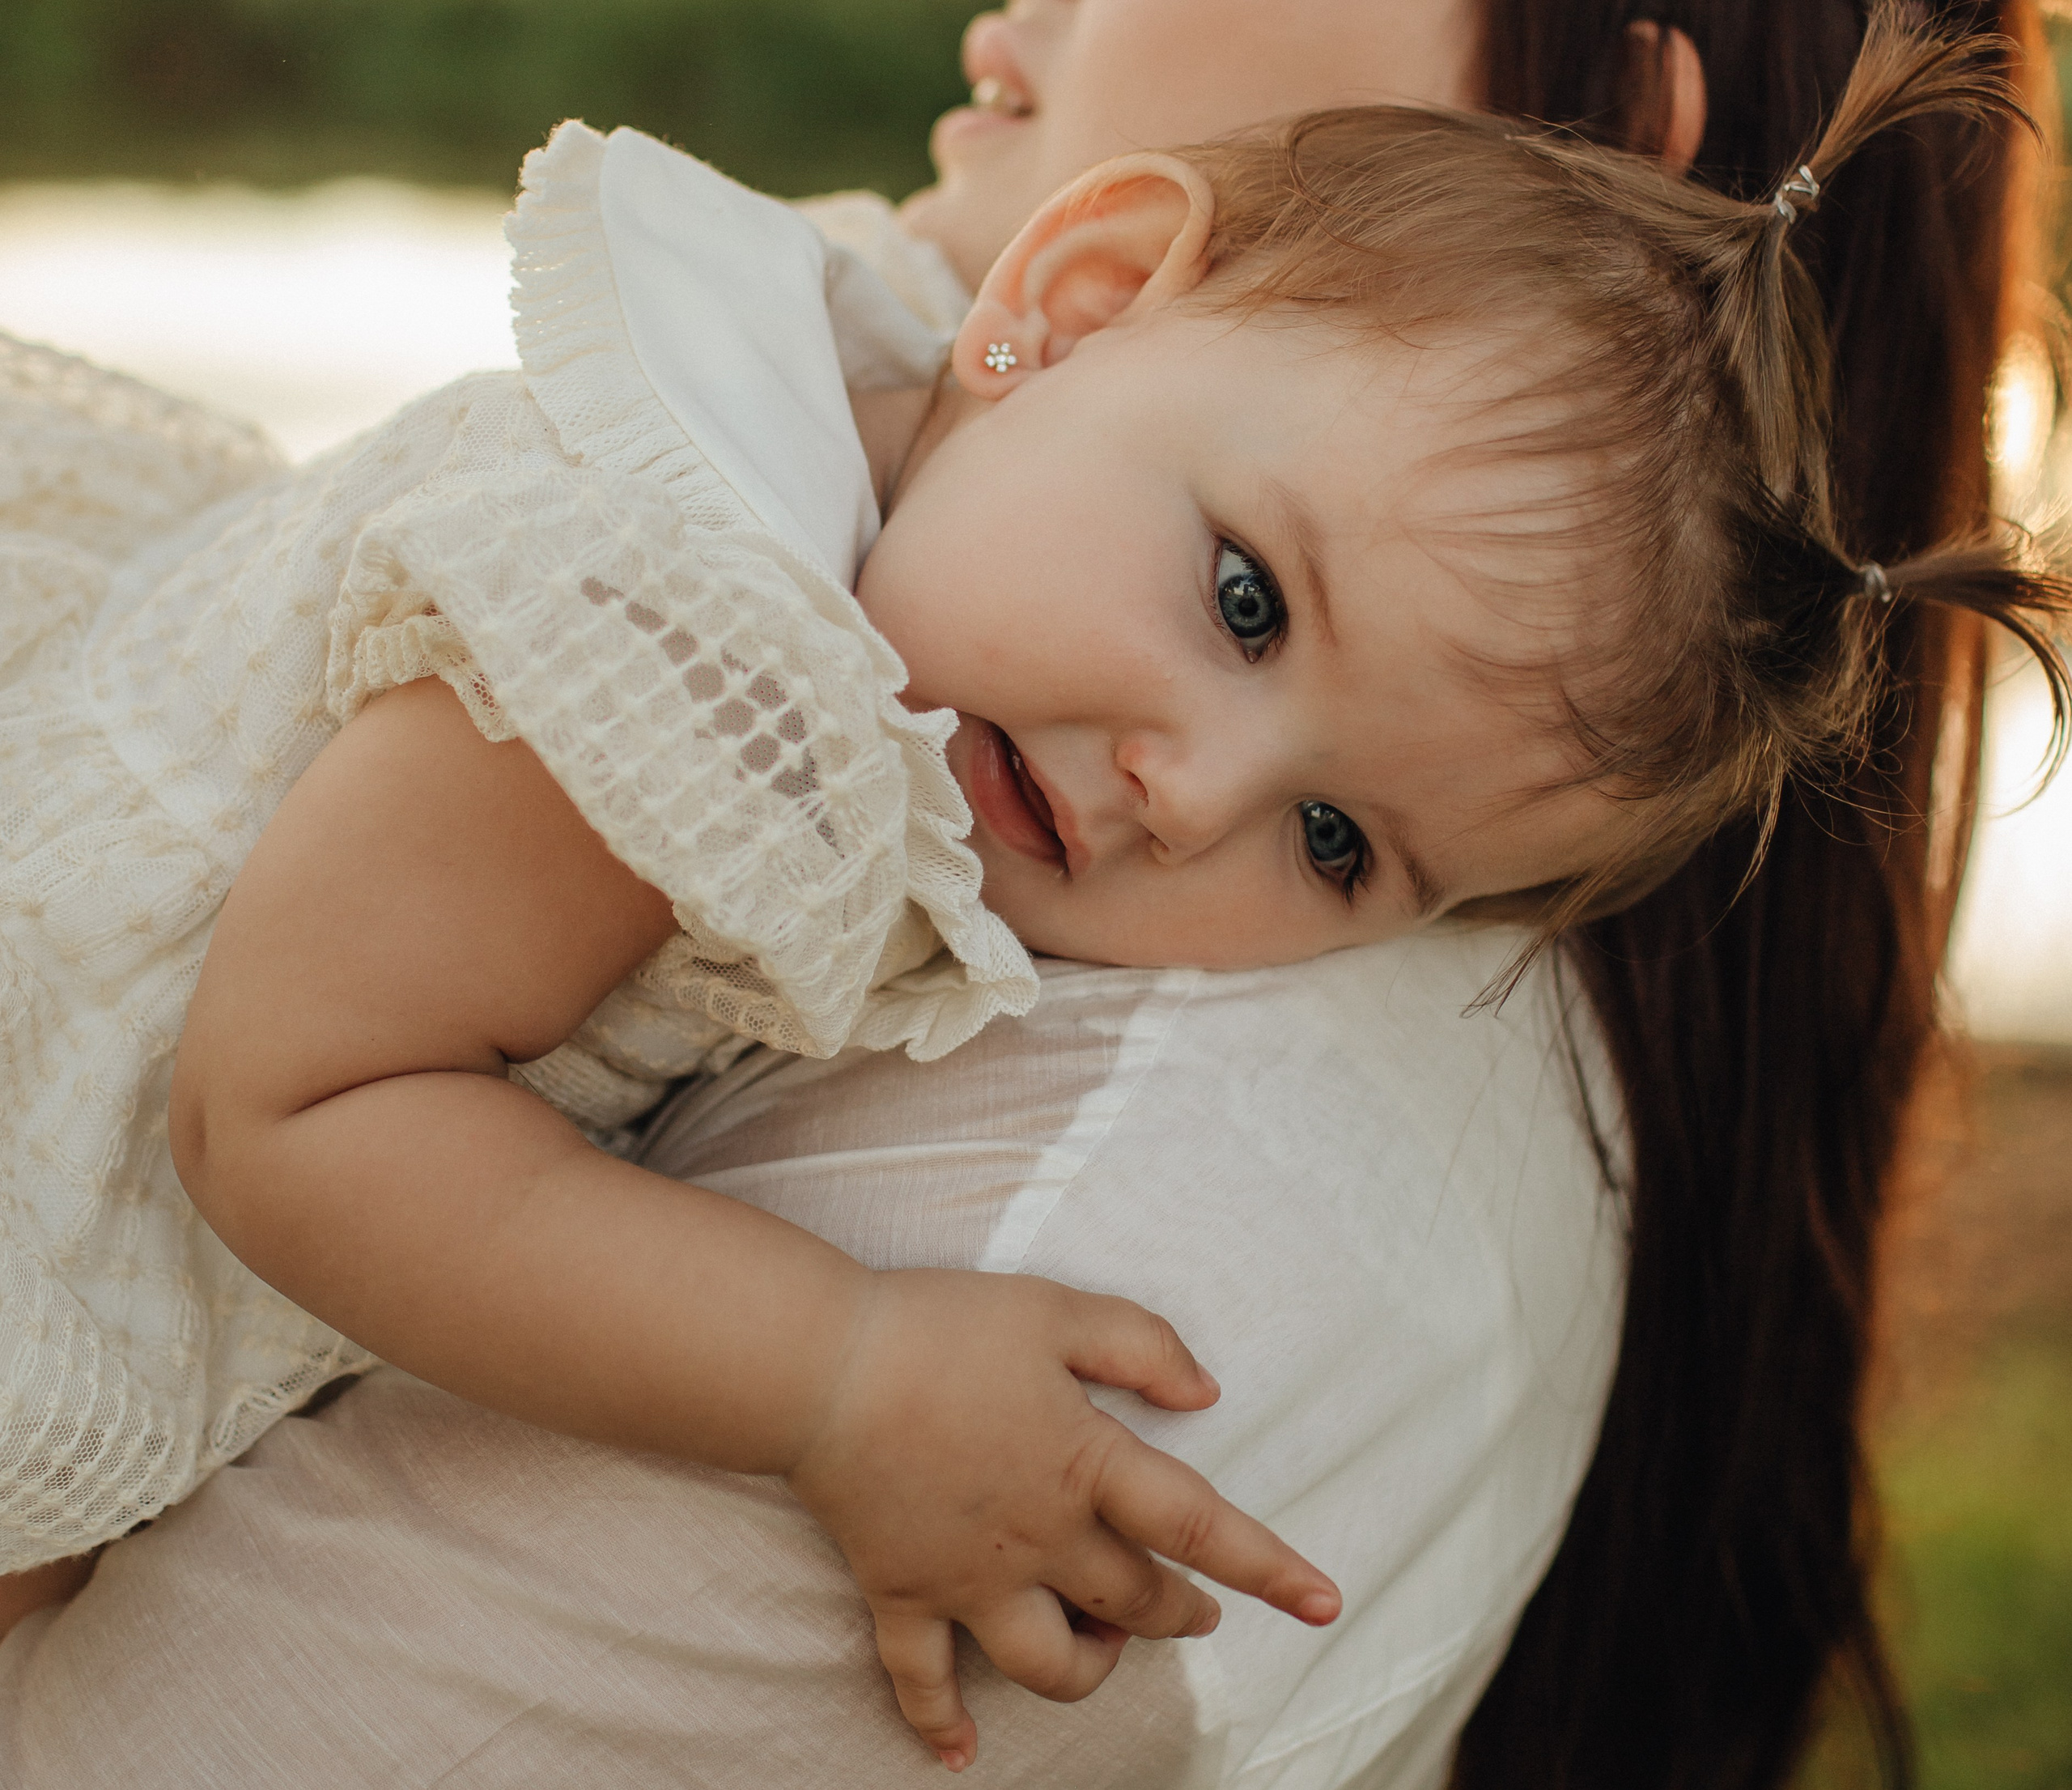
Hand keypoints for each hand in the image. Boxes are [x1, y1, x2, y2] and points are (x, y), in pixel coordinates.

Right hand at [783, 1269, 1340, 1771]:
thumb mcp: (1056, 1310)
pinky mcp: (901, 1593)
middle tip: (1195, 1610)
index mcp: (1084, 1465)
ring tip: (1101, 1654)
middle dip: (1176, 1616)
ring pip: (1049, 1664)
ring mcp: (968, 1579)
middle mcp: (1038, 1540)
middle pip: (1133, 1604)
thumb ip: (1141, 1346)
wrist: (822, 1366)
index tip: (1326, 1602)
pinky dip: (940, 1725)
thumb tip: (1209, 1393)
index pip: (1198, 1526)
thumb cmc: (943, 1327)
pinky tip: (960, 1756)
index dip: (1268, 1565)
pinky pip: (923, 1681)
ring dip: (1089, 1673)